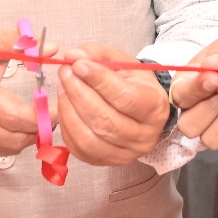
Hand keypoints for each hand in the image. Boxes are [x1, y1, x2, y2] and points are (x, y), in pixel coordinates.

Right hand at [0, 28, 41, 155]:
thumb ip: (23, 44)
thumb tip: (52, 48)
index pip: (12, 115)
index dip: (39, 116)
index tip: (57, 108)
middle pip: (14, 136)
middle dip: (40, 127)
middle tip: (53, 114)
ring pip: (10, 146)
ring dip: (30, 136)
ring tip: (38, 118)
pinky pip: (1, 150)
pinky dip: (16, 141)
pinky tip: (21, 125)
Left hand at [54, 44, 170, 165]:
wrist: (138, 107)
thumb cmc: (131, 82)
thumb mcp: (121, 60)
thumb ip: (96, 54)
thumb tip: (72, 56)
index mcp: (155, 107)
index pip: (125, 97)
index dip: (99, 80)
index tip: (78, 64)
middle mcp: (144, 136)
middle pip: (105, 120)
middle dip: (78, 93)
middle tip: (65, 72)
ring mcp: (126, 154)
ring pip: (89, 139)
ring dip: (68, 110)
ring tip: (62, 87)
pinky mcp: (107, 163)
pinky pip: (79, 150)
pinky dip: (66, 127)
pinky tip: (64, 107)